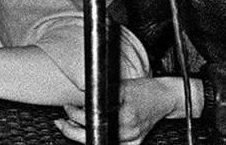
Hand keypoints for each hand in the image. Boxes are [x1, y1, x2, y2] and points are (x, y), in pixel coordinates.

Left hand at [56, 77, 194, 144]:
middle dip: (71, 129)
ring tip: (70, 125)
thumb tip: (77, 98)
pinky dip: (97, 138)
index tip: (67, 108)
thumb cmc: (143, 90)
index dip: (74, 114)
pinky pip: (111, 144)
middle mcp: (129, 130)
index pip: (91, 119)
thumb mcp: (119, 86)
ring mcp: (132, 139)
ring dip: (81, 135)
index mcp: (125, 115)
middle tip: (61, 121)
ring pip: (99, 141)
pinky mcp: (134, 143)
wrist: (164, 97)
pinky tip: (88, 132)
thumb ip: (99, 94)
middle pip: (92, 135)